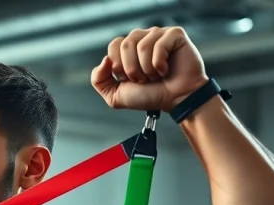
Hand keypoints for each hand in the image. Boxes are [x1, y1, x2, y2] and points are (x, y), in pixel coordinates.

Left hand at [91, 26, 209, 112]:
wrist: (175, 101)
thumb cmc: (150, 96)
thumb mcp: (115, 95)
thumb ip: (99, 80)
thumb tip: (104, 60)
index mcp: (128, 48)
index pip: (113, 46)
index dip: (119, 66)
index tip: (130, 79)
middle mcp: (143, 37)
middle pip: (126, 45)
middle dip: (132, 69)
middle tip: (144, 79)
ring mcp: (159, 34)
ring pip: (142, 46)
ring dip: (147, 69)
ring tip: (156, 75)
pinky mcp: (175, 35)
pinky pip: (159, 45)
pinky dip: (160, 64)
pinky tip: (166, 69)